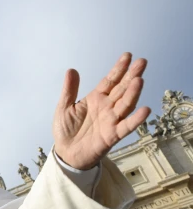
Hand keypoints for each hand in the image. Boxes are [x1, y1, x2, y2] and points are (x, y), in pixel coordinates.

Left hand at [53, 52, 150, 169]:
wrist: (66, 153)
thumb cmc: (66, 130)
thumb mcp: (64, 107)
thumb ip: (69, 90)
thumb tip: (71, 70)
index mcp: (96, 98)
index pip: (110, 81)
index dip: (118, 69)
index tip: (128, 55)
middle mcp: (107, 107)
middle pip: (122, 89)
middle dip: (131, 76)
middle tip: (142, 62)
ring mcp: (111, 120)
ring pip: (125, 105)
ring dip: (133, 93)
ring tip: (139, 80)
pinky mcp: (112, 135)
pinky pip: (126, 126)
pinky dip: (136, 119)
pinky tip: (145, 110)